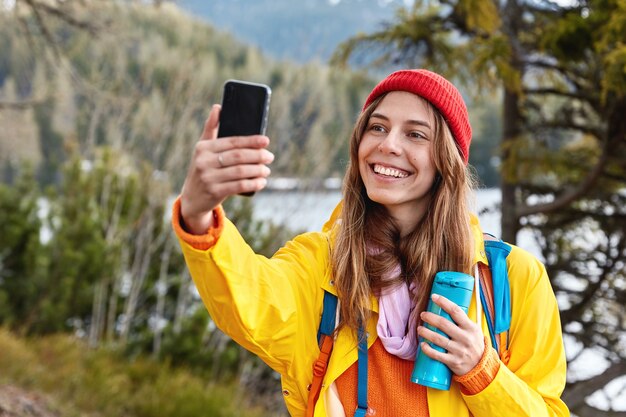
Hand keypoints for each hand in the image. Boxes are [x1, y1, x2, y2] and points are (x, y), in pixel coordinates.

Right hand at [180, 104, 273, 233]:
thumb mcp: (202, 149)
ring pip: (240, 172)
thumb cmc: (202, 168)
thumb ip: (210, 129)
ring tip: (266, 170)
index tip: (266, 141)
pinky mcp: (214, 192)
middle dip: (258, 156)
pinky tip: (261, 182)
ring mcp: (208, 178)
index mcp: (203, 148)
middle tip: (270, 157)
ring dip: (258, 170)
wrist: (192, 198)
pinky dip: (253, 184)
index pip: (232, 141)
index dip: (251, 141)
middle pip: (238, 156)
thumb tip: (218, 107)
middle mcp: (204, 161)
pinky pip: (239, 186)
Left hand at [417, 294, 484, 375]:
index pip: (456, 311)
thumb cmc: (475, 345)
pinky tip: (423, 344)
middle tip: (423, 315)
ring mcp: (459, 351)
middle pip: (443, 324)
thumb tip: (447, 306)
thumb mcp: (475, 330)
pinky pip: (437, 355)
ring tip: (419, 328)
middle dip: (430, 317)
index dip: (443, 302)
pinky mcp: (453, 362)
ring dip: (425, 332)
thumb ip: (464, 321)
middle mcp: (465, 338)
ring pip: (438, 339)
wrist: (482, 367)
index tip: (434, 297)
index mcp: (471, 328)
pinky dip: (428, 349)